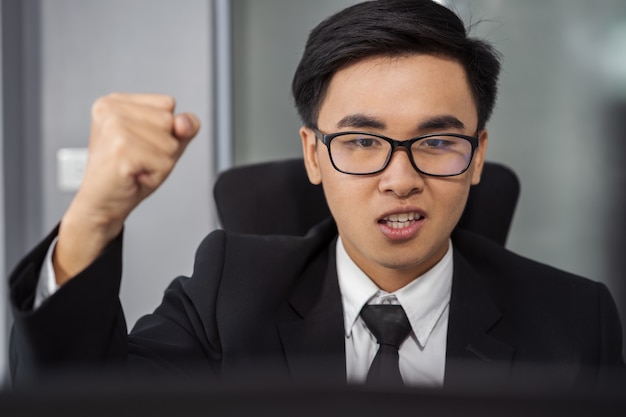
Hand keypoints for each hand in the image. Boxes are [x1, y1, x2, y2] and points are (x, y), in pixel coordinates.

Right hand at [53, 93, 200, 284]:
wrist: (100, 204)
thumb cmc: (127, 174)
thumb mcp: (163, 144)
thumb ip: (183, 127)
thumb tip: (184, 122)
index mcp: (116, 101)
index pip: (167, 104)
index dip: (164, 131)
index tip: (139, 145)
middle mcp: (111, 109)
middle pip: (170, 121)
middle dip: (163, 148)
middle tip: (137, 159)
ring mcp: (115, 128)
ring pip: (170, 143)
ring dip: (159, 163)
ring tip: (135, 167)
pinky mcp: (121, 150)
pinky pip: (164, 162)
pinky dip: (155, 175)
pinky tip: (134, 176)